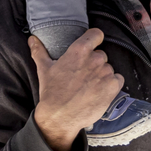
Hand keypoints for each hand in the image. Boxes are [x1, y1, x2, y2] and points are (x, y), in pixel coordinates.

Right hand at [29, 29, 124, 150]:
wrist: (60, 116)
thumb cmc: (52, 93)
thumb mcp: (44, 69)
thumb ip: (39, 51)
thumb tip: (32, 39)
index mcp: (79, 50)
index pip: (96, 34)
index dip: (94, 38)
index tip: (92, 44)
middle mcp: (95, 59)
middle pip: (101, 54)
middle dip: (94, 62)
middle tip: (84, 74)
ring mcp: (106, 73)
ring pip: (108, 68)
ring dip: (102, 75)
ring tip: (90, 86)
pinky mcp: (113, 87)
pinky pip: (118, 80)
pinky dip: (112, 85)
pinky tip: (100, 91)